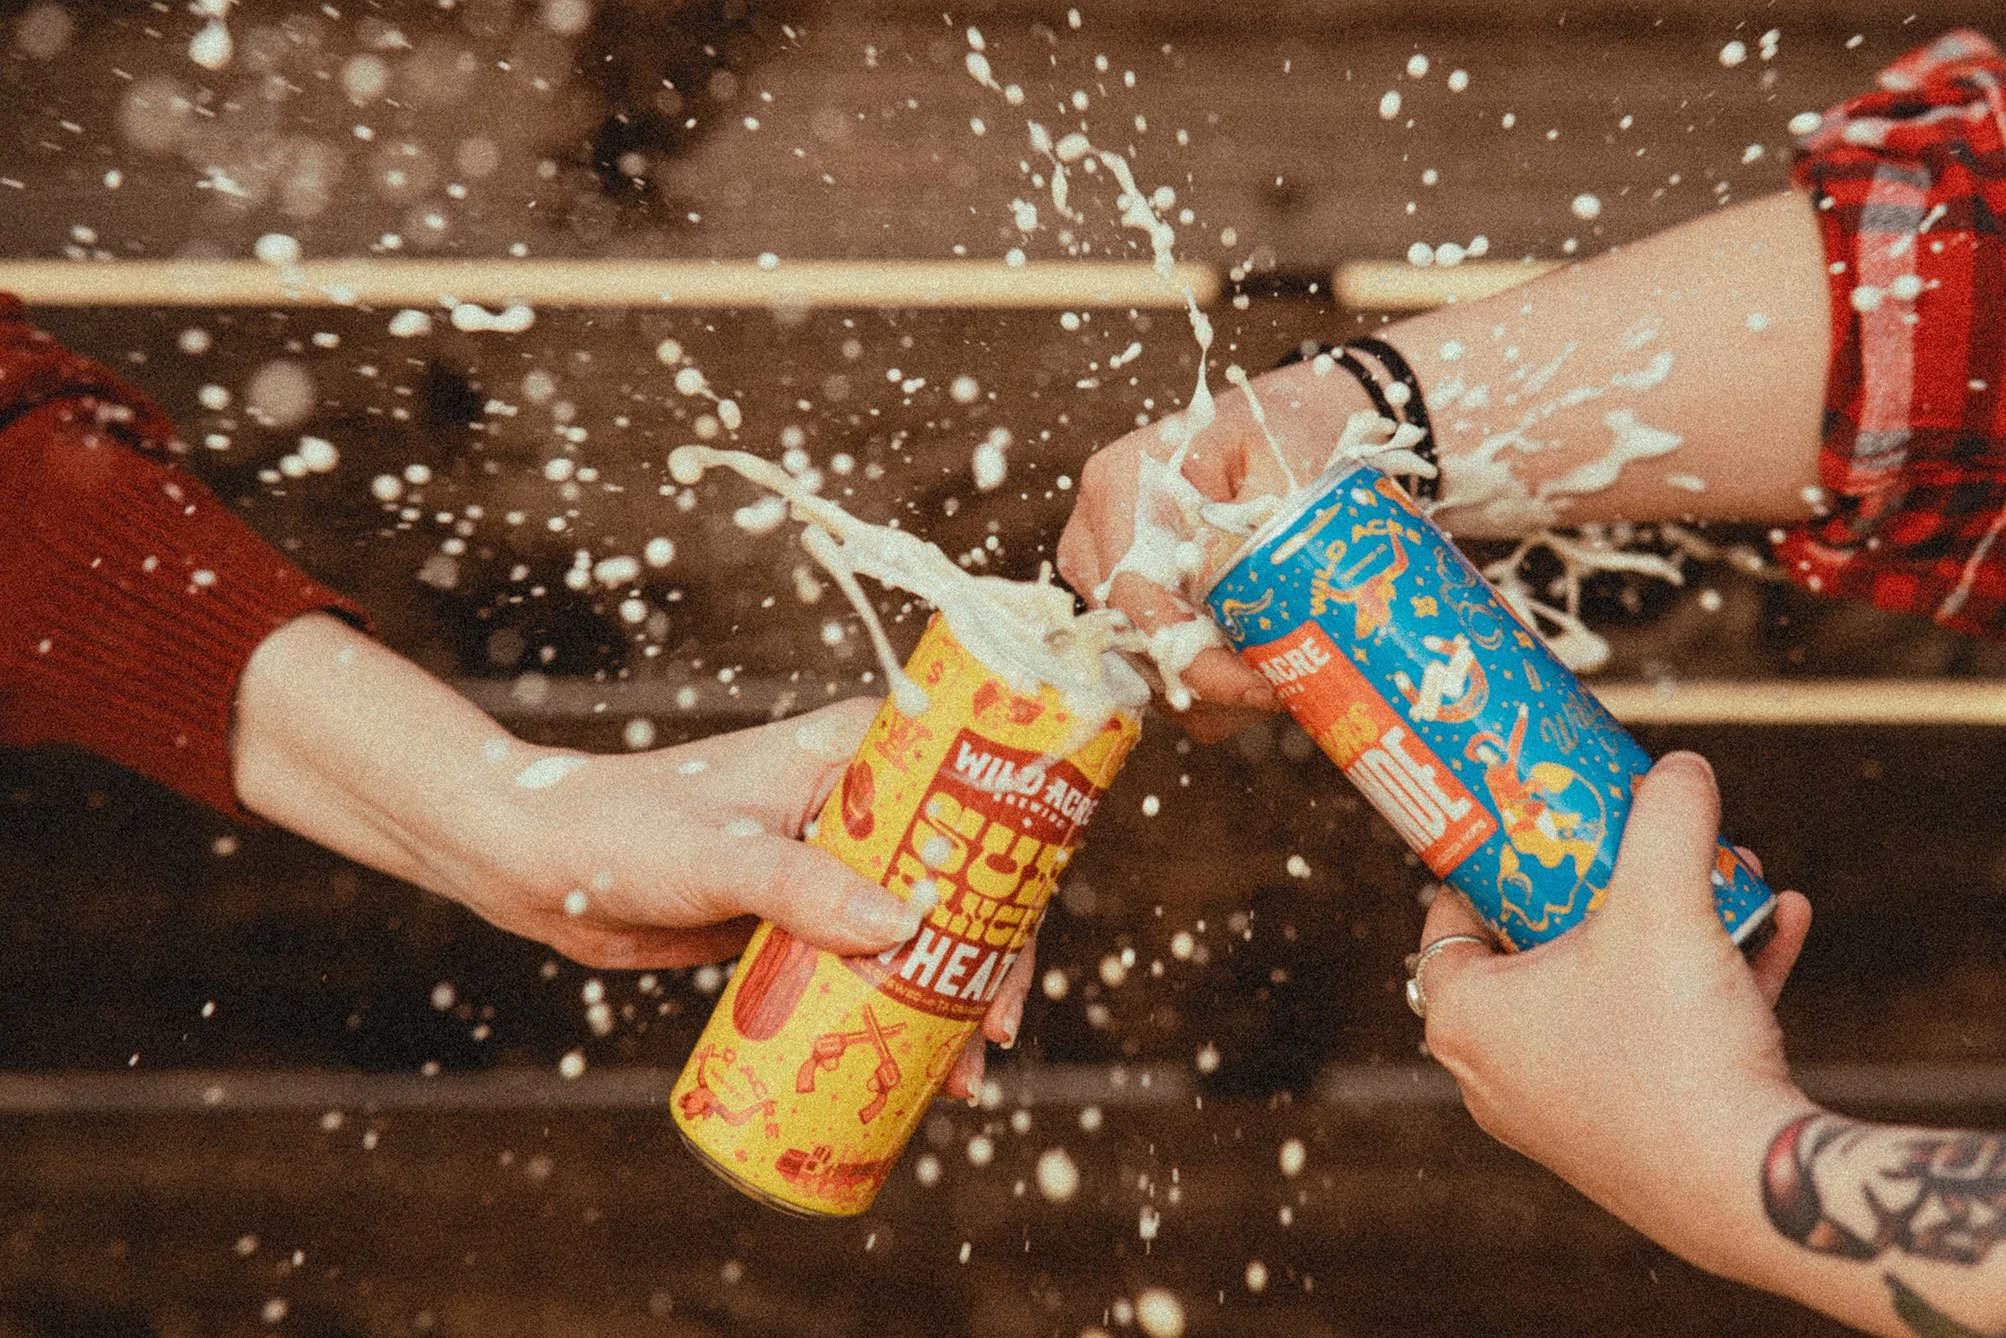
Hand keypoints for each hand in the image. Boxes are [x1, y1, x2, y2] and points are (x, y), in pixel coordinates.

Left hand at [234, 614, 1032, 1097]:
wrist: (539, 866)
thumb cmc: (622, 833)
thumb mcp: (719, 858)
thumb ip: (803, 887)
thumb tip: (905, 931)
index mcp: (851, 753)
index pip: (965, 796)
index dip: (1011, 865)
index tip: (1017, 942)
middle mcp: (855, 802)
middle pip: (957, 878)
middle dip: (986, 959)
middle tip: (993, 1035)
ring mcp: (831, 862)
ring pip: (920, 931)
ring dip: (948, 999)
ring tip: (958, 1078)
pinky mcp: (800, 916)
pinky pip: (869, 964)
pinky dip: (896, 1011)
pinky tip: (911, 1067)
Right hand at [1057, 360, 1373, 740]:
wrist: (1279, 426)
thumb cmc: (1279, 437)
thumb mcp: (1275, 466)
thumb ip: (1241, 524)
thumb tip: (1207, 590)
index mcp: (1120, 485)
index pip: (1136, 594)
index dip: (1193, 655)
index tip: (1261, 686)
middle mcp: (1094, 532)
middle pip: (1133, 638)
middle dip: (1207, 681)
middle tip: (1281, 692)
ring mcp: (1101, 570)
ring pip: (1141, 660)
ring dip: (1206, 689)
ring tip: (1276, 683)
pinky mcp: (1120, 598)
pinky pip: (1151, 662)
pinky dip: (1201, 683)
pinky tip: (1251, 677)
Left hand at [1414, 752, 1816, 1281]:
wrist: (1756, 1188)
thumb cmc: (1674, 1048)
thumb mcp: (1666, 906)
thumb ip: (1669, 822)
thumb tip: (1682, 768)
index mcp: (1467, 1018)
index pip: (1449, 920)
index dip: (1491, 862)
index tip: (1533, 825)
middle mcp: (1498, 1074)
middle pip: (1538, 950)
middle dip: (1606, 889)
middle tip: (1638, 845)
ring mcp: (1563, 1113)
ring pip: (1611, 991)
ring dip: (1672, 928)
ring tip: (1729, 876)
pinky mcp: (1630, 1139)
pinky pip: (1661, 1040)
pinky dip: (1710, 985)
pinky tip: (1780, 925)